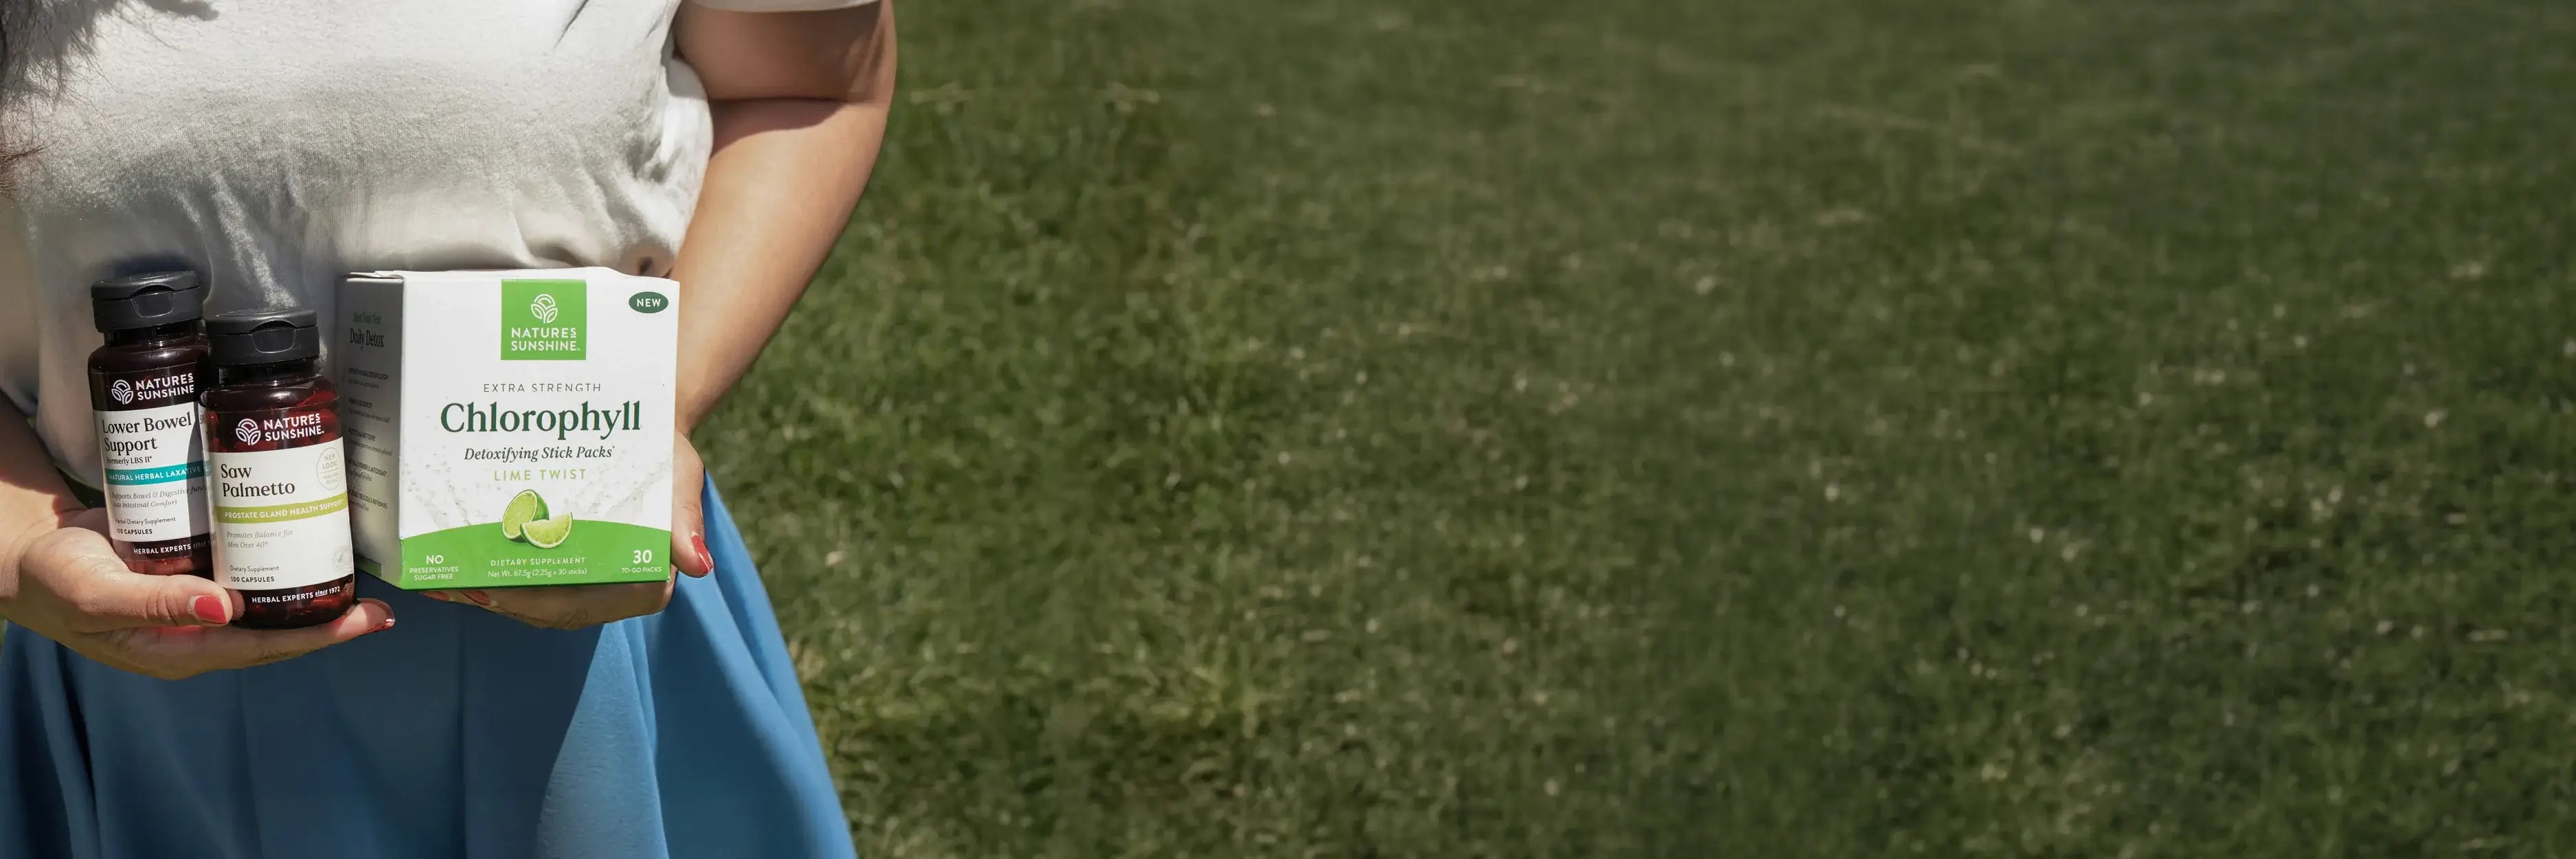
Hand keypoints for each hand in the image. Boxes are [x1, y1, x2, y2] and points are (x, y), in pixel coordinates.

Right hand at [0, 509, 395, 679]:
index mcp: (184, 647)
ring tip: (357, 564)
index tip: (368, 621)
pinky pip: (244, 567)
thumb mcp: (99, 594)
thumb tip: (226, 609)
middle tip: (382, 600)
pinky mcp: (194, 570)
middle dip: (331, 615)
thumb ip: (157, 604)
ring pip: (267, 596)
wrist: (30, 555)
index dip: (320, 635)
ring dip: (309, 584)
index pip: (267, 646)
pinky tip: (304, 533)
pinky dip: (275, 555)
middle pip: (279, 627)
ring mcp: (200, 601)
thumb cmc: (57, 581)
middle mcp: (201, 629)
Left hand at [425, 433, 713, 628]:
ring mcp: (583, 583)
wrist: (642, 430)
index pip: (589, 604)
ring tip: (444, 579)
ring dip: (487, 594)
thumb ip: (684, 519)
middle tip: (457, 581)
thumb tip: (697, 565)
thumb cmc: (663, 454)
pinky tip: (451, 570)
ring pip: (530, 603)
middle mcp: (612, 591)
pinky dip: (487, 580)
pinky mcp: (560, 570)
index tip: (499, 590)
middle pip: (550, 609)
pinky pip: (522, 584)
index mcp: (645, 581)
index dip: (539, 603)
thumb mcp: (678, 478)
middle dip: (502, 598)